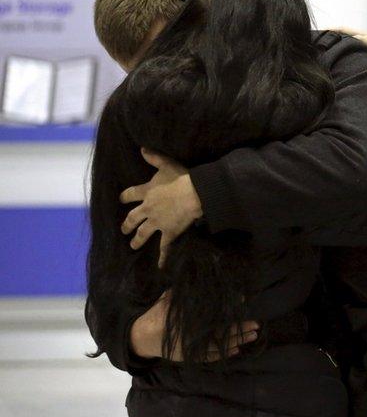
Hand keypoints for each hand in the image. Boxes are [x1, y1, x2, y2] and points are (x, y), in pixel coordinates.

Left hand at [120, 149, 201, 264]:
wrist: (195, 194)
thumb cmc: (182, 178)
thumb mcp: (167, 165)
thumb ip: (154, 158)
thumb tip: (142, 148)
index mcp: (147, 192)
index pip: (130, 195)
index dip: (125, 197)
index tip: (121, 200)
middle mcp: (148, 209)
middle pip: (133, 218)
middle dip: (127, 224)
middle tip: (123, 229)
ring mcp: (157, 222)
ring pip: (143, 233)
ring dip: (137, 240)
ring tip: (133, 246)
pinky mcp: (169, 232)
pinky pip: (164, 247)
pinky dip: (162, 258)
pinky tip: (159, 267)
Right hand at [130, 291, 259, 361]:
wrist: (143, 338)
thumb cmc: (159, 314)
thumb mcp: (169, 299)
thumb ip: (184, 291)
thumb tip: (201, 276)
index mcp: (186, 319)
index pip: (212, 312)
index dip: (228, 307)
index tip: (242, 300)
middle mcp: (191, 335)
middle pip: (220, 331)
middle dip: (239, 328)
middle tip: (256, 323)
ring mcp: (192, 348)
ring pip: (219, 346)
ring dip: (238, 341)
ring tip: (253, 335)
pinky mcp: (191, 356)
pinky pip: (212, 356)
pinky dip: (225, 353)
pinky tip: (238, 349)